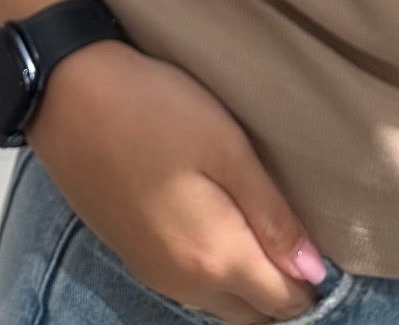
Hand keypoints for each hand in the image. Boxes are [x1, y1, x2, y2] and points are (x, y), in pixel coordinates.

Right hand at [26, 41, 328, 323]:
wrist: (67, 96)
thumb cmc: (156, 111)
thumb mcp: (226, 148)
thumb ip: (272, 215)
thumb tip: (314, 271)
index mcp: (214, 260)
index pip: (284, 302)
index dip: (312, 281)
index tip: (331, 244)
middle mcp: (183, 283)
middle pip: (252, 312)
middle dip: (284, 289)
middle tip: (303, 236)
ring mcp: (153, 273)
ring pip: (220, 303)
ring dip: (251, 282)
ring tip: (271, 230)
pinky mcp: (133, 255)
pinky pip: (191, 286)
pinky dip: (218, 272)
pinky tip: (226, 229)